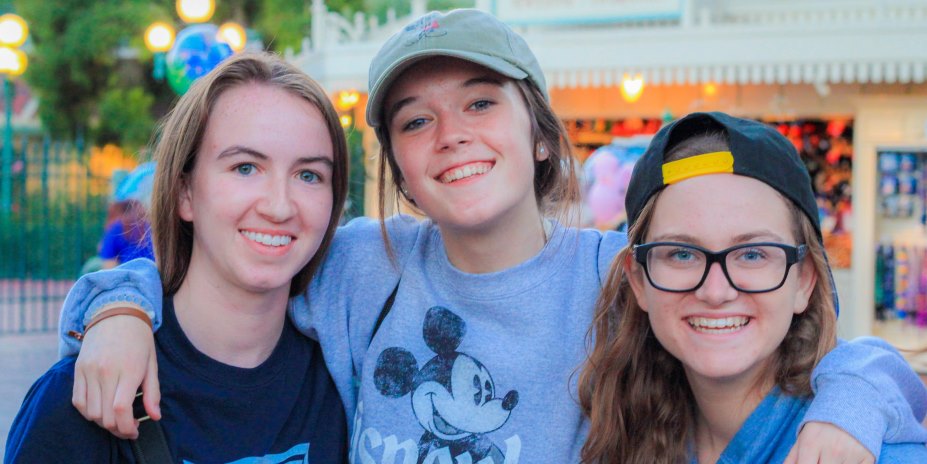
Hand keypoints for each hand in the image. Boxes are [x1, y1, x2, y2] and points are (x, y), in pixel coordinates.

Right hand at [71, 314, 160, 438]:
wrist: (116, 314)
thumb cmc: (139, 340)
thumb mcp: (152, 364)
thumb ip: (152, 392)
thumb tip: (155, 416)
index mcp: (129, 370)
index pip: (121, 409)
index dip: (126, 427)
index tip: (134, 431)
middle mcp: (106, 371)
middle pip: (105, 415)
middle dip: (117, 429)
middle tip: (127, 428)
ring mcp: (89, 370)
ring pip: (90, 412)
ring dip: (102, 422)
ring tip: (115, 418)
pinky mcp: (77, 370)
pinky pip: (78, 401)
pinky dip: (88, 412)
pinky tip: (100, 409)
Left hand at [784, 421, 874, 463]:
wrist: (851, 407)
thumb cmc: (821, 429)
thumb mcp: (803, 439)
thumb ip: (791, 459)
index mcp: (811, 443)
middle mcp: (831, 449)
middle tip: (820, 460)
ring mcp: (851, 454)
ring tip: (831, 459)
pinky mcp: (868, 457)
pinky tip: (846, 461)